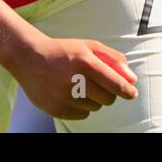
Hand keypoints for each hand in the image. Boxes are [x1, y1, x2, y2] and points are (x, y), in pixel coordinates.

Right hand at [12, 36, 138, 119]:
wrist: (29, 58)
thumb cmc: (64, 51)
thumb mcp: (89, 46)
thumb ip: (113, 59)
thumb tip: (132, 79)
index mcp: (85, 62)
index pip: (114, 83)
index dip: (126, 90)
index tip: (132, 93)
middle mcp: (74, 81)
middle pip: (107, 99)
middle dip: (109, 93)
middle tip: (99, 84)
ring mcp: (64, 97)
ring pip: (95, 108)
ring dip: (93, 99)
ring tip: (79, 85)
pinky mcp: (56, 109)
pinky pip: (82, 115)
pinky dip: (81, 107)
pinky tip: (70, 94)